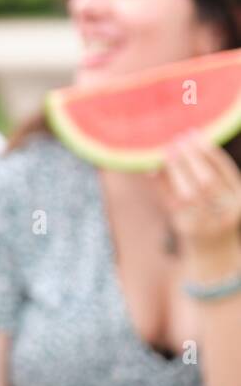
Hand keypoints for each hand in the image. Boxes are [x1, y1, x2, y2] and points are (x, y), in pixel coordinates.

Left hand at [155, 130, 240, 255]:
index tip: (194, 134)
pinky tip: (153, 170)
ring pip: (187, 193)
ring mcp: (207, 222)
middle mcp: (226, 211)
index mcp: (239, 197)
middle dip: (191, 159)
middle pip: (207, 182)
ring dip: (175, 170)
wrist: (214, 252)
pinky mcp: (187, 228)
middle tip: (177, 140)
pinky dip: (162, 184)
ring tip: (165, 152)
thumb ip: (209, 172)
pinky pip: (172, 202)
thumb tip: (184, 143)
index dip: (209, 151)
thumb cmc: (215, 212)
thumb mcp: (221, 194)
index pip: (225, 171)